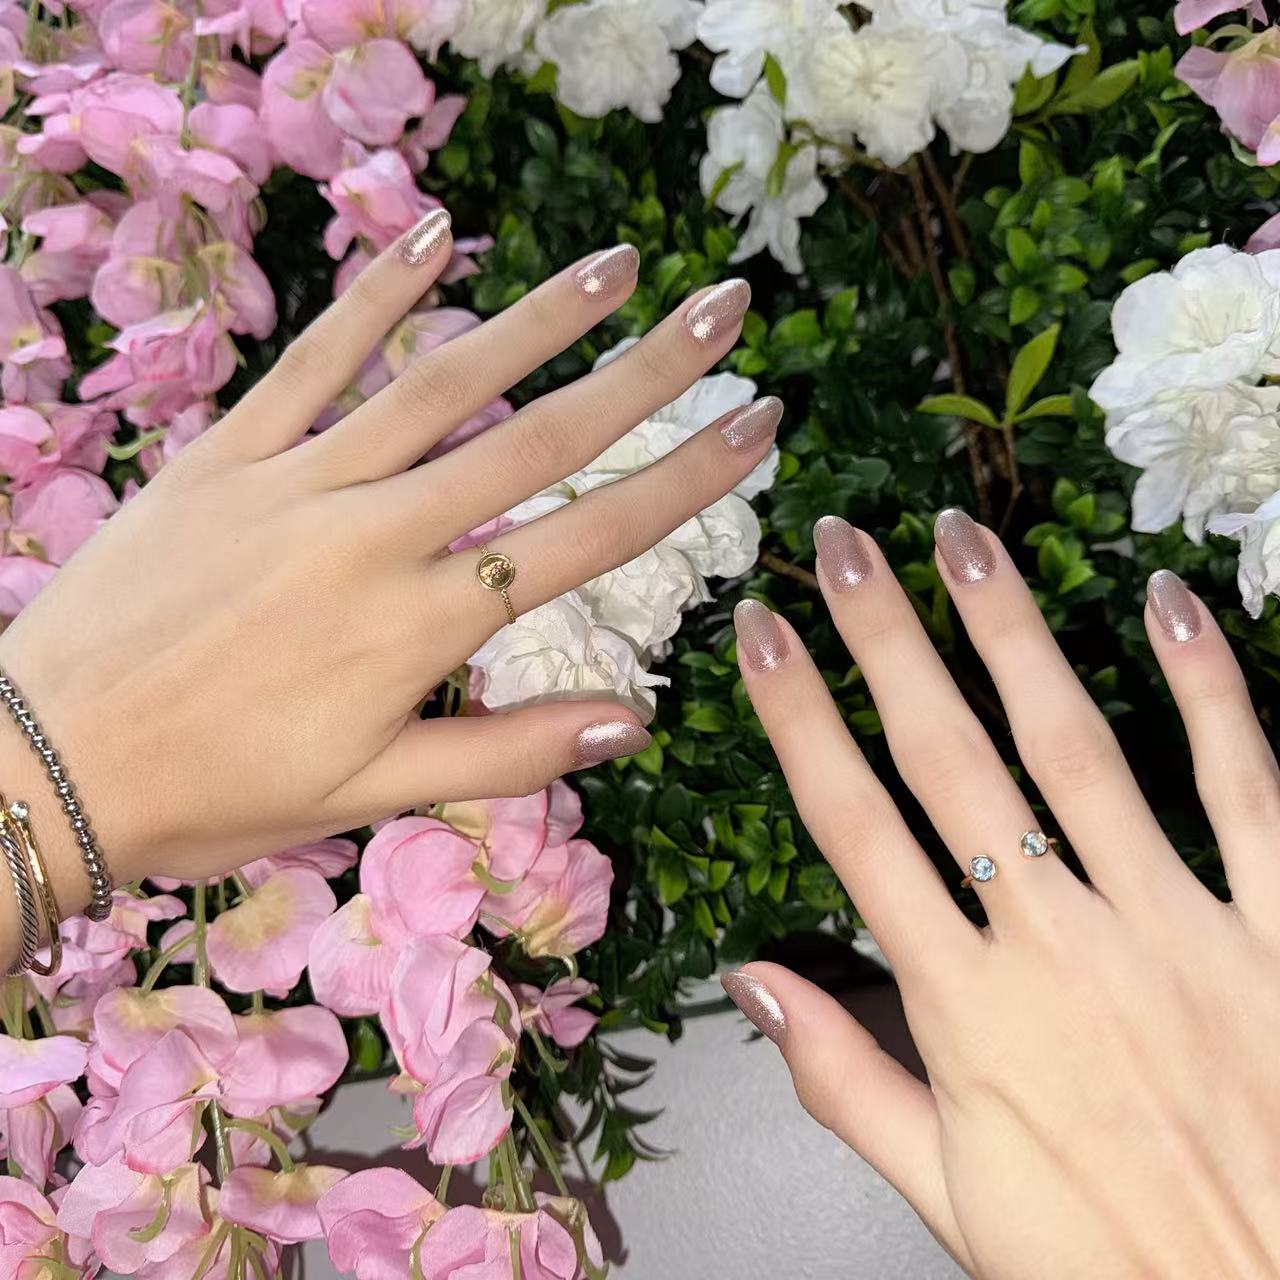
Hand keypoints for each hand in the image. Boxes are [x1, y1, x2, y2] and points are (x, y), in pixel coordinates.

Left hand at [0, 215, 776, 950]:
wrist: (44, 758)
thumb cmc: (217, 790)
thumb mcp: (371, 792)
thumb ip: (507, 752)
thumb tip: (633, 723)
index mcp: (420, 627)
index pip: (584, 539)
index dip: (682, 482)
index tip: (756, 426)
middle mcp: (375, 536)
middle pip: (535, 439)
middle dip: (644, 373)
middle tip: (722, 312)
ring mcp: (299, 481)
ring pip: (441, 382)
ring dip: (538, 317)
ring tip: (619, 265)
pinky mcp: (227, 451)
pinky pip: (312, 357)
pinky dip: (376, 295)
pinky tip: (438, 238)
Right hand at [724, 510, 1279, 1279]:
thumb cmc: (1103, 1260)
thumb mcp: (945, 1195)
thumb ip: (844, 1080)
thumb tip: (749, 981)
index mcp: (967, 1009)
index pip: (855, 831)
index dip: (799, 720)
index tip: (764, 634)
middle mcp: (1058, 946)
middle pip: (949, 763)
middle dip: (887, 642)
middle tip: (845, 547)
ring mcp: (1174, 928)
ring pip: (1077, 751)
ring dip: (1013, 636)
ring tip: (965, 543)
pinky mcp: (1278, 932)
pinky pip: (1245, 791)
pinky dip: (1210, 692)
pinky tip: (1168, 606)